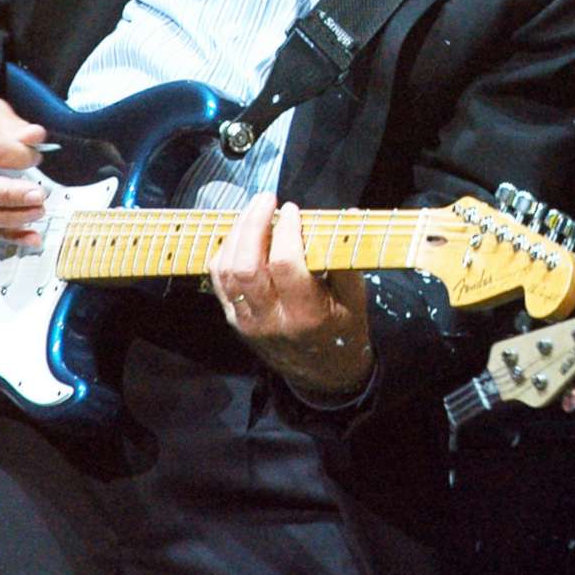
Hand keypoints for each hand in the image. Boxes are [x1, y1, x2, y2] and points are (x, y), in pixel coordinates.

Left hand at [207, 193, 374, 398]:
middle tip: (267, 200)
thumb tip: (349, 215)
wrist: (322, 374)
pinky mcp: (235, 320)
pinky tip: (239, 234)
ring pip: (227, 272)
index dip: (287, 232)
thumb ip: (346, 259)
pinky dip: (224, 252)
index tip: (294, 210)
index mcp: (306, 314)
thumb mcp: (355, 300)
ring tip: (253, 211)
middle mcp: (271, 319)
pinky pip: (218, 282)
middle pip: (247, 266)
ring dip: (236, 234)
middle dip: (253, 225)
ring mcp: (248, 321)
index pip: (286, 265)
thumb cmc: (343, 332)